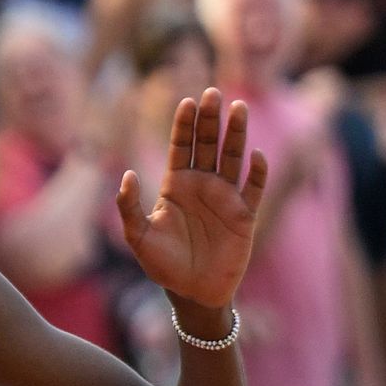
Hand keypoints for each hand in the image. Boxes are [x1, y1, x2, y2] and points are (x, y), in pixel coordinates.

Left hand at [115, 89, 270, 317]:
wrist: (191, 293)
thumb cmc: (163, 265)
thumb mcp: (138, 237)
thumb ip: (129, 207)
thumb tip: (128, 174)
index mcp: (176, 186)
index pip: (181, 147)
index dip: (184, 125)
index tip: (187, 101)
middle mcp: (203, 185)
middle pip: (208, 144)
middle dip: (210, 120)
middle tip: (213, 92)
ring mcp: (226, 197)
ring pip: (233, 158)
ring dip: (236, 134)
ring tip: (238, 108)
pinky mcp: (245, 215)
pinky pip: (255, 189)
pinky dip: (258, 173)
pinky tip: (257, 156)